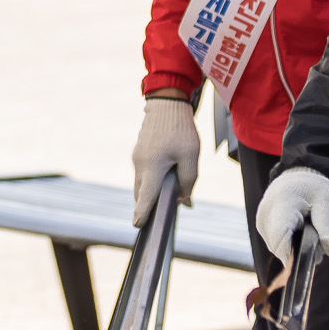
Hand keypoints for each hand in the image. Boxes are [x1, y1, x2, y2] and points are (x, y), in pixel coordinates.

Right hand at [131, 96, 200, 223]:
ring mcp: (137, 159)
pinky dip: (151, 179)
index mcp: (152, 168)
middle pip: (141, 194)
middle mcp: (140, 165)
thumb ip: (188, 181)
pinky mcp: (138, 153)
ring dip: (152, 191)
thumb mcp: (191, 156)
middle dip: (148, 205)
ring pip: (142, 183)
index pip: (146, 197)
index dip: (142, 213)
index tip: (138, 225)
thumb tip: (185, 201)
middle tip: (161, 214)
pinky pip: (143, 172)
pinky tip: (166, 174)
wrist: (166, 104)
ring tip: (170, 191)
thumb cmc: (180, 130)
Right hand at [254, 167, 328, 263]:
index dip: (291, 255)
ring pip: (275, 248)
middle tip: (318, 245)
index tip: (308, 261)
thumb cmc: (314, 187)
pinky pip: (273, 243)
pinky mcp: (261, 225)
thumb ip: (327, 226)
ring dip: (292, 249)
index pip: (280, 237)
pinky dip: (287, 244)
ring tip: (308, 234)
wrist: (296, 174)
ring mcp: (261, 220)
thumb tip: (328, 250)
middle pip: (278, 247)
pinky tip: (298, 232)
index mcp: (283, 204)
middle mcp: (266, 213)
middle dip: (298, 253)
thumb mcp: (327, 202)